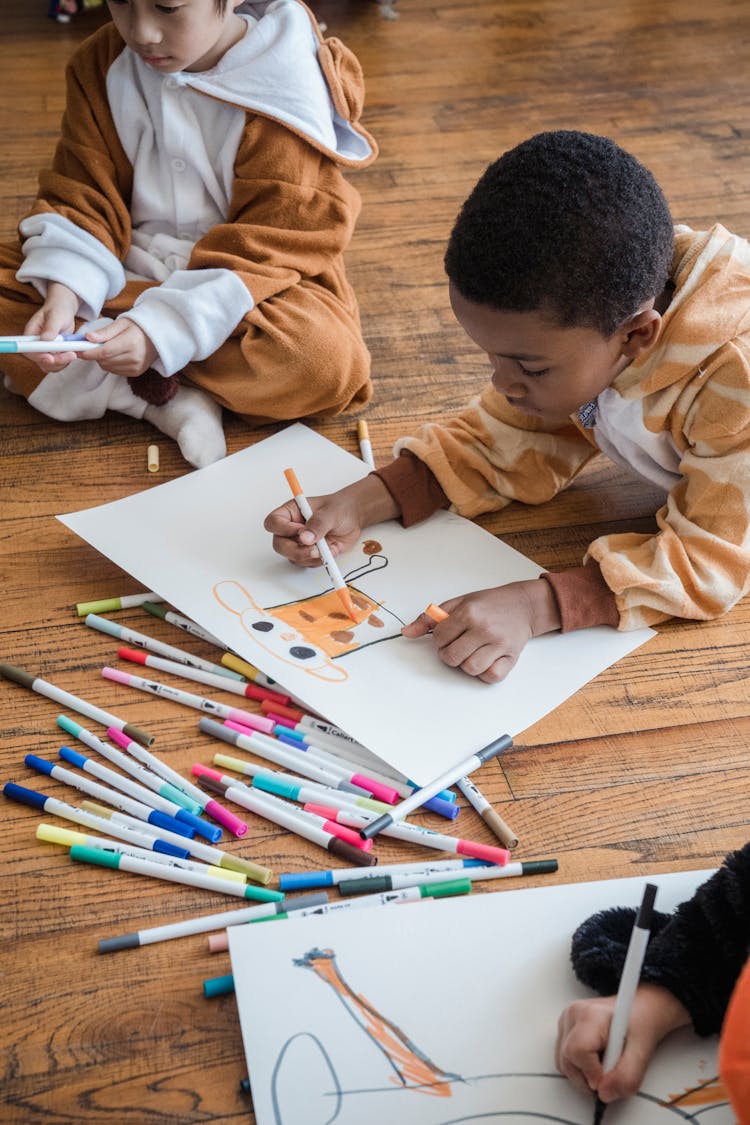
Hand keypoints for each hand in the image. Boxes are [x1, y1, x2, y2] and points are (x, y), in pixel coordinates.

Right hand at [23, 282, 79, 371]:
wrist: (63, 311)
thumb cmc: (58, 310)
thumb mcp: (56, 316)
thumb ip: (51, 327)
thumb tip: (45, 339)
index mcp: (31, 335)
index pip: (29, 351)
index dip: (38, 357)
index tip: (50, 358)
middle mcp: (36, 345)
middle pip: (41, 361)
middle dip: (56, 361)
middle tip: (71, 355)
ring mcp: (45, 351)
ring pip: (51, 365)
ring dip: (63, 362)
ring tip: (74, 351)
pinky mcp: (54, 354)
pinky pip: (58, 364)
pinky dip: (66, 361)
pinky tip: (74, 352)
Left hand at [83, 317, 157, 376]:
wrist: (158, 336)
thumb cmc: (138, 327)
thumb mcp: (121, 323)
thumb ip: (104, 332)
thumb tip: (88, 337)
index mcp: (130, 343)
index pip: (104, 352)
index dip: (89, 352)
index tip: (78, 350)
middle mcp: (134, 357)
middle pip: (104, 361)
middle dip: (95, 354)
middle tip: (93, 345)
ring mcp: (136, 367)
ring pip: (108, 367)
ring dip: (102, 360)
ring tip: (108, 348)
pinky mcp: (136, 372)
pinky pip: (115, 371)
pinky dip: (110, 364)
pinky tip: (116, 355)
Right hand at [264, 475, 399, 567]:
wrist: (353, 518)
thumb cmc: (339, 508)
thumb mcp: (331, 512)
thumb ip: (318, 524)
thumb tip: (304, 538)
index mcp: (290, 513)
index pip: (273, 523)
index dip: (283, 530)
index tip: (301, 531)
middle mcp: (290, 529)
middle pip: (279, 545)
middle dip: (296, 550)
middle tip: (315, 549)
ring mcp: (298, 543)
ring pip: (293, 557)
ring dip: (310, 557)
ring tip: (328, 547)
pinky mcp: (308, 554)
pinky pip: (307, 563)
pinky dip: (319, 560)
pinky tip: (331, 549)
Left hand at [402, 579, 560, 682]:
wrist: (523, 605)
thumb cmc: (489, 604)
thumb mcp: (459, 603)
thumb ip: (430, 619)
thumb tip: (407, 632)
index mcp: (469, 612)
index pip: (439, 637)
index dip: (439, 639)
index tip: (448, 634)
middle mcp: (484, 628)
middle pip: (451, 657)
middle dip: (449, 654)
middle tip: (458, 645)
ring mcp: (499, 644)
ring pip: (470, 669)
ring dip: (466, 664)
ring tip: (472, 652)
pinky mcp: (511, 657)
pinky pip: (490, 676)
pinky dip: (484, 673)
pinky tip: (485, 660)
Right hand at [555, 986, 690, 1105]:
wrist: (641, 1008)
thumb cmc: (642, 1021)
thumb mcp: (644, 1051)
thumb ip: (627, 1076)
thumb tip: (605, 1094)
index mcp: (591, 1014)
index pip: (577, 1052)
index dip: (593, 1073)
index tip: (609, 1078)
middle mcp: (573, 1014)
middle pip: (567, 1061)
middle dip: (590, 1078)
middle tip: (613, 1071)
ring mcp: (566, 1021)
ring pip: (563, 1063)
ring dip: (585, 1074)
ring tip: (607, 1062)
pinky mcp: (565, 1029)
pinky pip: (565, 1060)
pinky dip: (582, 1068)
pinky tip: (598, 1059)